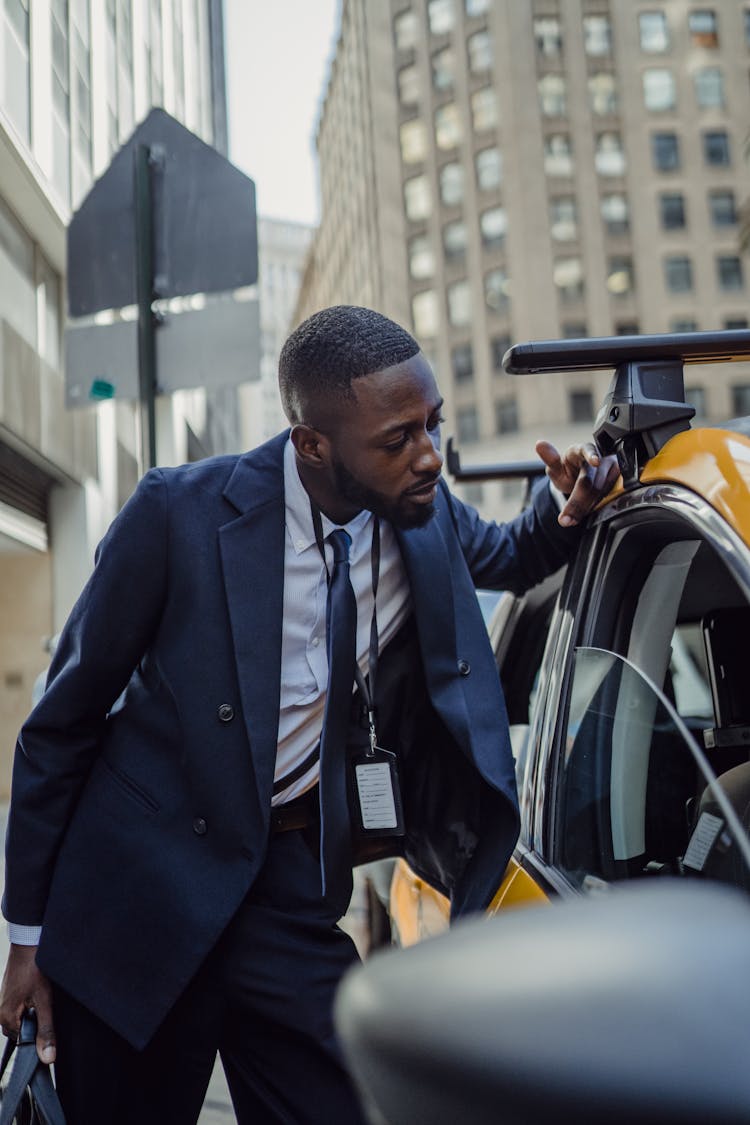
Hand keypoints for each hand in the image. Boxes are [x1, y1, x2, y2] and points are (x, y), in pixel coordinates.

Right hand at [0, 945, 55, 1064]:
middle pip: (22, 1030)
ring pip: (22, 1017)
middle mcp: (1, 1011)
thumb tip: (47, 1058)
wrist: (29, 942)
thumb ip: (46, 1030)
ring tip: (43, 995)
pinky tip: (39, 990)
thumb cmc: (35, 969)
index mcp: (5, 1018)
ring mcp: (4, 1000)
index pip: (23, 1042)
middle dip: (36, 1023)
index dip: (38, 1036)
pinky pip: (21, 1006)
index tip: (49, 1023)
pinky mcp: (10, 992)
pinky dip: (31, 1003)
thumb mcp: (45, 1001)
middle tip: (47, 1005)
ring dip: (34, 1011)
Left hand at [536, 440, 619, 527]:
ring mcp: (612, 469)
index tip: (595, 462)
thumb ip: (550, 459)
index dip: (592, 456)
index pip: (588, 450)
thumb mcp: (556, 467)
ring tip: (573, 518)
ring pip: (602, 491)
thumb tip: (539, 444)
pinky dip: (599, 506)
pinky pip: (612, 496)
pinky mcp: (620, 481)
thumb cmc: (568, 470)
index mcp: (582, 449)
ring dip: (587, 506)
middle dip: (578, 502)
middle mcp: (601, 456)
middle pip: (591, 481)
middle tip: (566, 519)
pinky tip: (590, 511)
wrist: (581, 478)